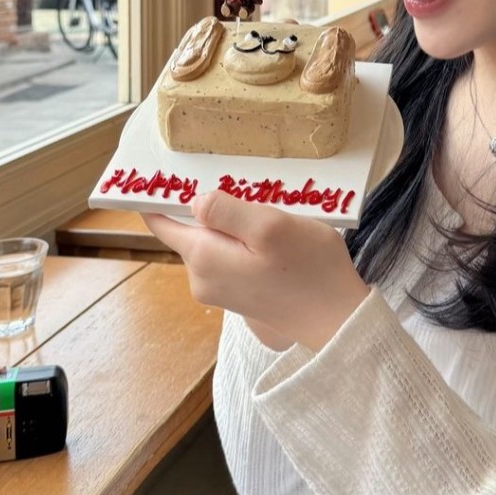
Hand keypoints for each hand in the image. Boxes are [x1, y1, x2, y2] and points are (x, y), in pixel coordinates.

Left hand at [142, 192, 369, 350]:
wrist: (339, 321)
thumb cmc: (309, 270)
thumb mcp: (270, 227)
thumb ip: (226, 211)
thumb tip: (194, 201)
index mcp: (203, 257)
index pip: (161, 223)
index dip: (156, 197)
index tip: (157, 173)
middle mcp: (202, 278)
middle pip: (193, 228)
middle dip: (213, 206)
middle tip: (248, 188)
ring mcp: (220, 290)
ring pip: (215, 240)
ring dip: (235, 223)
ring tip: (270, 213)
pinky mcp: (240, 295)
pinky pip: (231, 255)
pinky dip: (245, 240)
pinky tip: (274, 237)